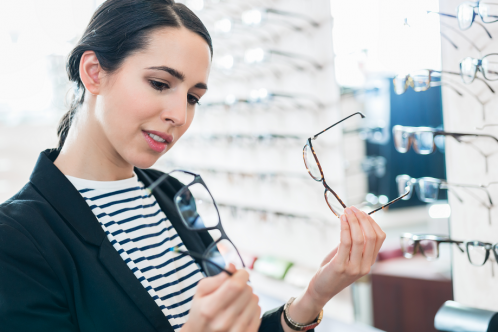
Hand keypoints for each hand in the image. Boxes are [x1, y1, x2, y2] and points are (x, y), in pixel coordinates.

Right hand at [181, 265, 260, 331]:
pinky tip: (241, 311)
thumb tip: (232, 266)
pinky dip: (251, 307)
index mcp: (209, 309)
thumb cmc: (201, 313)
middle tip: (234, 289)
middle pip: (247, 290)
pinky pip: (258, 311)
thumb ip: (215, 279)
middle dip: (242, 284)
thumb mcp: (200, 294)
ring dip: (247, 296)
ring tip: (236, 301)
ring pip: (254, 299)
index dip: (240, 274)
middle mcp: (224, 321)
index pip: (236, 285)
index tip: (238, 273)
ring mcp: (237, 330)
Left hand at [283, 206, 385, 328]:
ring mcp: (354, 268)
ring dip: (353, 221)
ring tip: (347, 211)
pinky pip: (345, 243)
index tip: (361, 211)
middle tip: (353, 208)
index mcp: (369, 262)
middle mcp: (365, 266)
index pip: (379, 238)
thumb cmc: (333, 270)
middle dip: (363, 219)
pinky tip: (342, 220)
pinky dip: (345, 228)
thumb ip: (353, 243)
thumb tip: (354, 220)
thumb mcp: (347, 256)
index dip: (372, 222)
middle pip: (371, 237)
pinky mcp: (340, 267)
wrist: (321, 289)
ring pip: (359, 239)